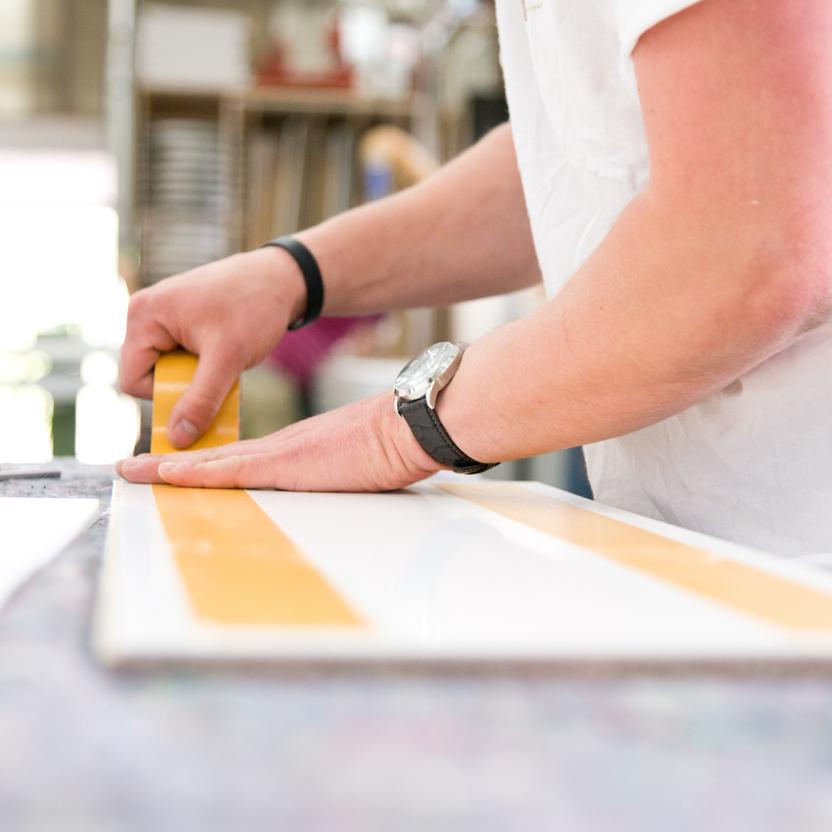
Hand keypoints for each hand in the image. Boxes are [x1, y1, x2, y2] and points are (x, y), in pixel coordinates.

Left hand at [115, 393, 441, 491]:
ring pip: (213, 463)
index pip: (239, 458)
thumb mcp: (358, 460)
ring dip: (170, 468)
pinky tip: (167, 474)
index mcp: (295, 449)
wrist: (406, 427)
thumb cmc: (392, 444)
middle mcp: (280, 448)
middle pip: (216, 458)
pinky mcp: (287, 464)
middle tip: (135, 466)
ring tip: (133, 471)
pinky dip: (196, 473)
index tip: (179, 467)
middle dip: (172, 464)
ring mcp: (281, 454)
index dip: (205, 464)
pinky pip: (231, 470)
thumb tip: (338, 484)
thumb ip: (338, 470)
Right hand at [119, 248, 305, 448]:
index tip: (202, 391)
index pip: (132, 381)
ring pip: (168, 370)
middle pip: (149, 377)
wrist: (283, 277)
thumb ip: (201, 400)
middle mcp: (145, 314)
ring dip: (197, 379)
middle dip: (183, 387)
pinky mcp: (181, 322)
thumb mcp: (227, 358)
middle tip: (220, 376)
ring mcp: (162, 317)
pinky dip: (204, 368)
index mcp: (143, 316)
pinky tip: (228, 357)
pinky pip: (181, 359)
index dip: (164, 398)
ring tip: (228, 362)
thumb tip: (177, 439)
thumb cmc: (254, 307)